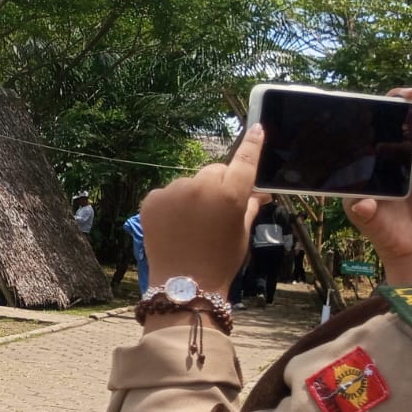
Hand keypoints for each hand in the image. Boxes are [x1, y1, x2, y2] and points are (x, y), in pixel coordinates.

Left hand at [139, 124, 264, 296]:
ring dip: (194, 195)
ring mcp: (173, 191)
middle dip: (219, 184)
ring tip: (193, 224)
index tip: (257, 127)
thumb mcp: (242, 232)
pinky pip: (168, 194)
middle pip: (214, 171)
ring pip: (190, 183)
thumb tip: (259, 191)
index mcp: (230, 194)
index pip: (244, 160)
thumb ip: (249, 205)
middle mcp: (201, 186)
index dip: (252, 144)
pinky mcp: (151, 199)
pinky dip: (173, 204)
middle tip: (218, 209)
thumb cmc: (220, 260)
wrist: (183, 284)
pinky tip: (175, 226)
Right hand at [345, 89, 411, 282]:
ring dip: (361, 159)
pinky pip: (355, 203)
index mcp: (399, 153)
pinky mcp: (359, 209)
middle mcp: (377, 165)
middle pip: (367, 136)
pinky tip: (371, 203)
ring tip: (375, 151)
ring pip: (354, 166)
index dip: (397, 104)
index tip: (410, 94)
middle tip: (385, 111)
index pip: (393, 122)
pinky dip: (363, 203)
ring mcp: (365, 186)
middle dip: (370, 120)